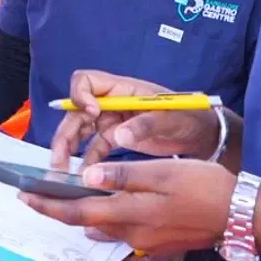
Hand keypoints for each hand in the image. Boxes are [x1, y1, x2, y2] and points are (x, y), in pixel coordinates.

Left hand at [21, 158, 235, 255]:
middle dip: (60, 209)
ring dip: (84, 214)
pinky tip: (108, 204)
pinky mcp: (157, 241)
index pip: (78, 212)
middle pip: (87, 222)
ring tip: (68, 196)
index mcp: (130, 213)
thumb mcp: (163, 171)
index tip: (25, 196)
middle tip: (37, 195)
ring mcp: (146, 241)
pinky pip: (123, 230)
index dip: (49, 205)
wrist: (241, 215)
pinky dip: (107, 217)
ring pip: (105, 227)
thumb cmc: (205, 186)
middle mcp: (133, 233)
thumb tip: (86, 178)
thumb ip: (124, 175)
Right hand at [49, 70, 220, 169]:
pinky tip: (82, 179)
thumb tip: (120, 135)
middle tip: (59, 159)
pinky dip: (85, 162)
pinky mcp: (115, 138)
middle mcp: (111, 102)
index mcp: (122, 89)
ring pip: (80, 131)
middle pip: (76, 111)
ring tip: (61, 172)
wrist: (201, 134)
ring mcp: (111, 120)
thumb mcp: (171, 118)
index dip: (81, 96)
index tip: (91, 114)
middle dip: (65, 133)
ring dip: (67, 149)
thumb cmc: (189, 117)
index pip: (86, 81)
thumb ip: (146, 125)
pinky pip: (93, 148)